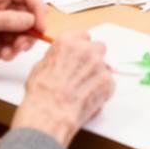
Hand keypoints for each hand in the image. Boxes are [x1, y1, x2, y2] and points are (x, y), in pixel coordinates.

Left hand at [0, 0, 48, 87]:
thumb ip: (9, 20)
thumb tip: (32, 20)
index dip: (38, 9)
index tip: (40, 27)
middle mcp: (0, 3)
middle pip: (28, 15)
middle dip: (26, 33)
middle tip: (19, 46)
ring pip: (22, 32)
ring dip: (16, 45)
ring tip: (3, 54)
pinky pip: (12, 44)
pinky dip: (6, 52)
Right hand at [11, 33, 113, 147]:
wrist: (51, 112)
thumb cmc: (42, 93)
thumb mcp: (40, 66)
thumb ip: (56, 58)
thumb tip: (60, 60)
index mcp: (68, 42)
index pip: (83, 36)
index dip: (81, 47)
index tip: (79, 55)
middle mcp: (86, 50)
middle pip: (98, 47)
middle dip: (93, 58)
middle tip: (84, 72)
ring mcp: (99, 65)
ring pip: (105, 66)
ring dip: (97, 75)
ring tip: (84, 90)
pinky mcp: (108, 82)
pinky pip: (108, 83)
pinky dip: (101, 91)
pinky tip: (88, 99)